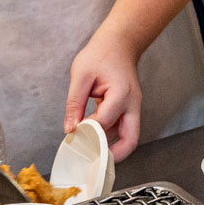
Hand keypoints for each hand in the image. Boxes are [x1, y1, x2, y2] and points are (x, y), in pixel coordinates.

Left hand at [65, 30, 142, 160]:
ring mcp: (132, 107)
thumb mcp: (80, 75)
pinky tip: (91, 135)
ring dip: (110, 144)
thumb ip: (74, 103)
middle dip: (114, 154)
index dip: (88, 132)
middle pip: (131, 139)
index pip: (104, 122)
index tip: (73, 135)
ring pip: (127, 136)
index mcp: (121, 93)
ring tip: (88, 148)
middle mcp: (132, 104)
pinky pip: (122, 128)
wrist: (118, 43)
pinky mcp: (128, 109)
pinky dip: (108, 135)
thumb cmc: (100, 54)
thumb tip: (70, 128)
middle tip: (94, 161)